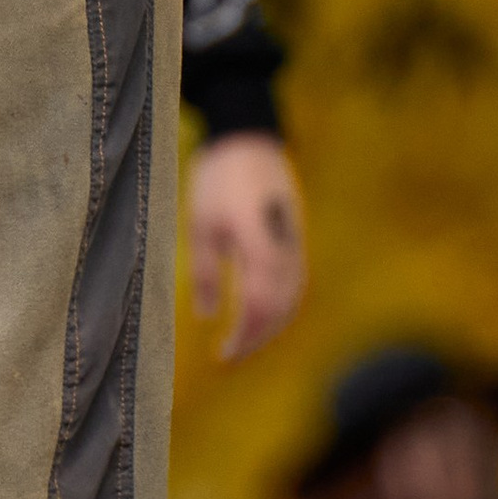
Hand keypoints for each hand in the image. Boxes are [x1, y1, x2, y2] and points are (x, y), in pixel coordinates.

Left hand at [184, 129, 304, 360]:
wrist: (248, 141)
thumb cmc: (217, 180)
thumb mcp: (200, 225)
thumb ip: (203, 273)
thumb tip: (207, 316)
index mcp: (259, 247)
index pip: (259, 307)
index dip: (244, 338)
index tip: (223, 356)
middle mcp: (286, 250)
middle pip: (280, 310)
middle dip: (257, 339)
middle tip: (230, 357)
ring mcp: (296, 245)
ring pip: (293, 300)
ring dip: (270, 327)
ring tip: (244, 343)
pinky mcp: (297, 240)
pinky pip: (296, 285)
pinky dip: (281, 308)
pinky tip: (261, 317)